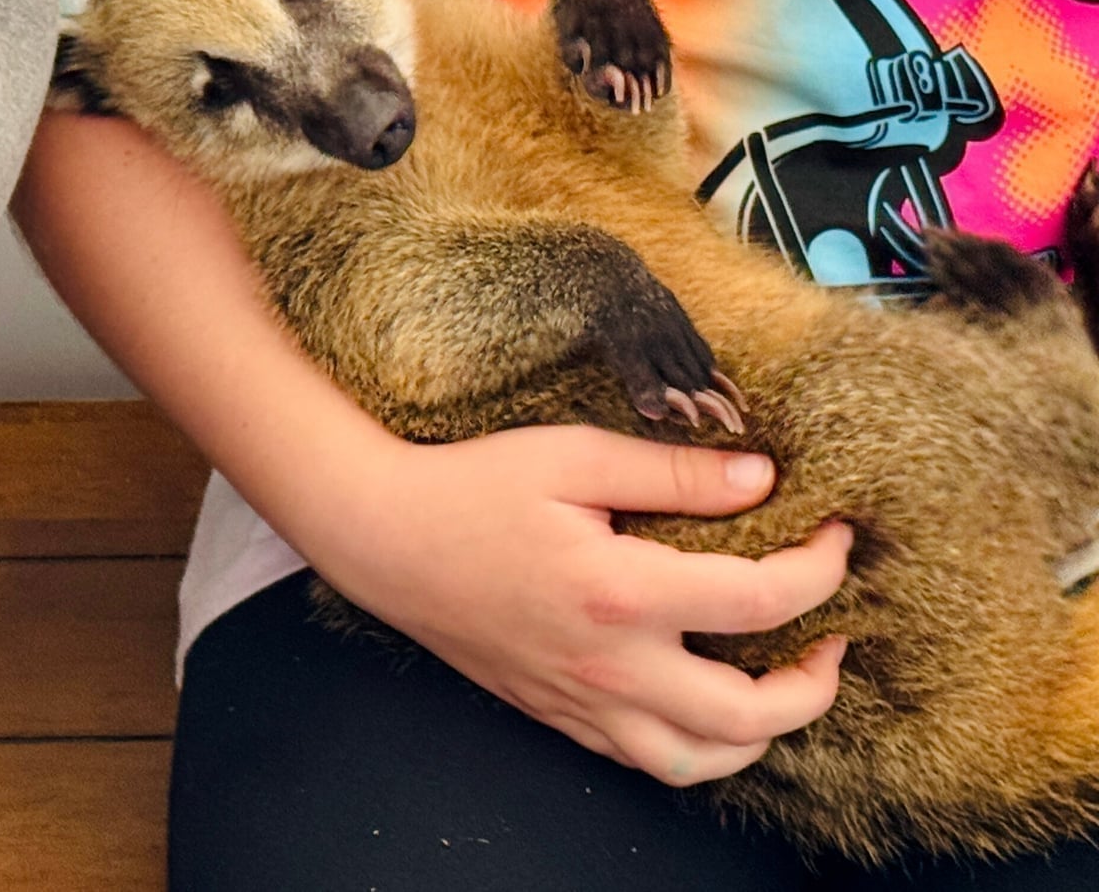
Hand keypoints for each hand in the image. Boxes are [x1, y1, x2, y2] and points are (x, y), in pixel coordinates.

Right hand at [302, 424, 850, 786]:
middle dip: (817, 682)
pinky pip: (645, 759)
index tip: (835, 535)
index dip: (822, 569)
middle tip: (831, 635)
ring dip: (760, 733)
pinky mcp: (557, 713)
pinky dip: (695, 744)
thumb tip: (764, 479)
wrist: (383, 537)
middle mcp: (609, 665)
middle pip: (752, 714)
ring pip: (700, 760)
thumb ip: (674, 473)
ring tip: (780, 683)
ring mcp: (581, 700)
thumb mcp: (573, 456)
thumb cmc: (470, 487)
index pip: (763, 600)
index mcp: (621, 593)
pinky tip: (703, 697)